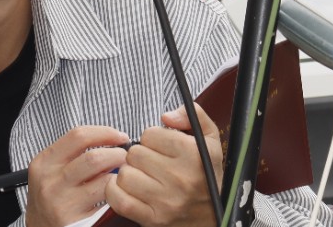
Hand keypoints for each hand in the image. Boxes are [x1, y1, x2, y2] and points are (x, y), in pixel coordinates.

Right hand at [24, 125, 130, 226]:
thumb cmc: (51, 198)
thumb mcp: (51, 172)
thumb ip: (73, 155)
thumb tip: (110, 141)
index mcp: (44, 163)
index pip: (78, 136)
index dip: (105, 132)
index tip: (119, 136)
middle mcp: (50, 182)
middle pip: (93, 157)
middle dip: (118, 154)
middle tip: (126, 158)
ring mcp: (62, 203)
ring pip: (104, 180)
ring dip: (121, 176)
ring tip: (124, 176)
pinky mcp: (76, 222)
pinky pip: (107, 203)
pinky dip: (118, 194)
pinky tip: (118, 193)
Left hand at [106, 105, 222, 226]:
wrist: (215, 218)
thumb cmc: (208, 177)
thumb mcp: (211, 141)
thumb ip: (194, 116)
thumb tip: (166, 117)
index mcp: (194, 155)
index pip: (150, 134)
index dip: (153, 139)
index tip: (161, 148)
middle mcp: (180, 178)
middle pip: (134, 154)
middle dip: (140, 156)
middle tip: (152, 164)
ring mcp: (166, 201)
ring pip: (125, 174)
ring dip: (130, 174)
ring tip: (143, 177)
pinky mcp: (153, 220)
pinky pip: (119, 199)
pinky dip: (117, 192)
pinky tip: (130, 190)